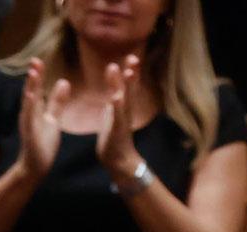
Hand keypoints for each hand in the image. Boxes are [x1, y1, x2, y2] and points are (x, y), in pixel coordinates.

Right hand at [16, 58, 69, 180]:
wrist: (35, 167)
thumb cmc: (42, 144)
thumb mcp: (52, 119)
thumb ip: (57, 102)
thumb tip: (63, 82)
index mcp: (35, 110)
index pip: (37, 89)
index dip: (38, 75)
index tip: (39, 60)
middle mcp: (29, 114)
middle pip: (31, 92)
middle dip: (33, 77)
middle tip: (35, 60)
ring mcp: (28, 124)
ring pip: (29, 103)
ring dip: (30, 88)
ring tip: (32, 73)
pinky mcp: (30, 134)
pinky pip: (30, 119)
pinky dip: (30, 108)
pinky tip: (32, 98)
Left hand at [96, 55, 143, 187]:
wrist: (119, 161)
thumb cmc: (114, 137)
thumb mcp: (113, 112)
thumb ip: (114, 95)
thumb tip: (113, 78)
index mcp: (123, 106)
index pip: (127, 85)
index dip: (130, 72)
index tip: (131, 56)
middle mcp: (126, 111)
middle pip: (130, 89)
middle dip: (132, 74)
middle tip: (133, 58)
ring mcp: (122, 120)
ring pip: (125, 100)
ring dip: (127, 86)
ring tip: (128, 72)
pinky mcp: (117, 130)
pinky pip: (117, 117)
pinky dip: (116, 107)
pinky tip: (115, 98)